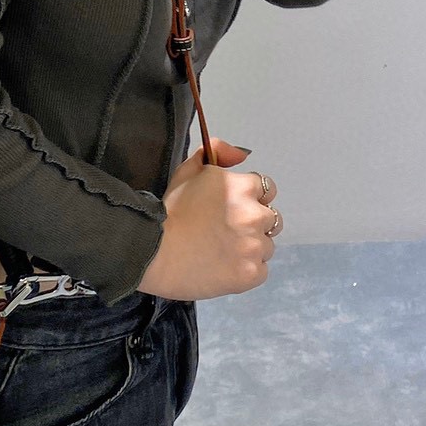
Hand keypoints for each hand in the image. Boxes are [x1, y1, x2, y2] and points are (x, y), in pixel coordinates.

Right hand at [136, 139, 281, 301]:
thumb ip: (217, 151)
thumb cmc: (170, 211)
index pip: (266, 190)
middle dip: (253, 222)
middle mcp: (255, 215)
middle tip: (227, 231)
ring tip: (224, 252)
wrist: (154, 253)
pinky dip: (247, 270)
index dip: (251, 198)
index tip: (233, 209)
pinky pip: (261, 270)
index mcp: (243, 188)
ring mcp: (256, 247)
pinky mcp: (252, 273)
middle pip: (270, 218)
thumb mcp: (188, 170)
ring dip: (252, 247)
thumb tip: (241, 154)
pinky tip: (226, 268)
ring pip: (267, 245)